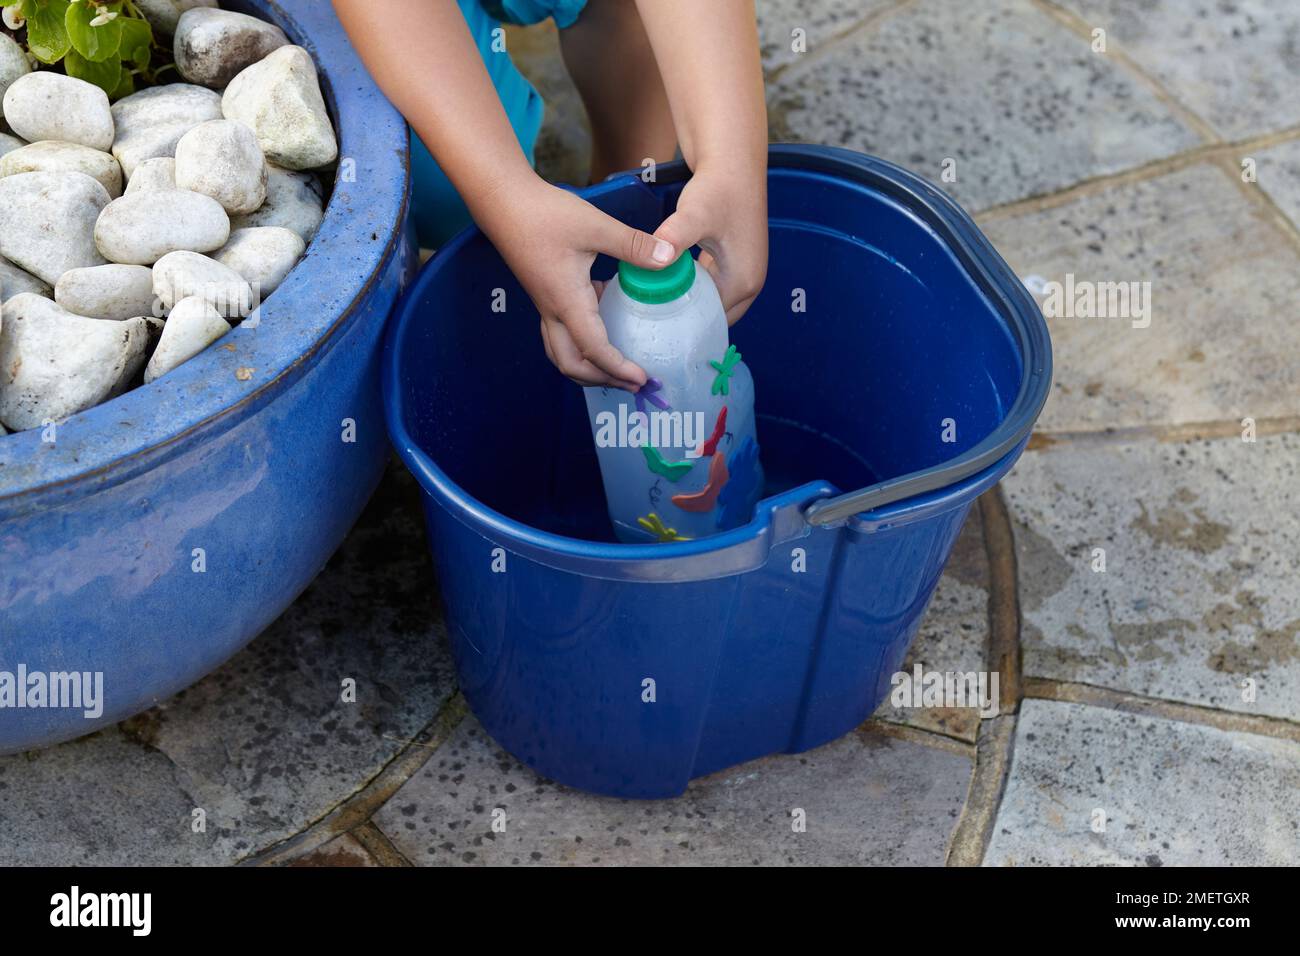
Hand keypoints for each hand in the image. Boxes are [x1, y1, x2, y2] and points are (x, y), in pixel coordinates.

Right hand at [475, 175, 675, 388]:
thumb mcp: (595, 227)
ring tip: (619, 366)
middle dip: (602, 380)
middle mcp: (553, 311)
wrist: (503, 200)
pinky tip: (607, 320)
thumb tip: (668, 258)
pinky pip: (562, 331)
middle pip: (572, 365)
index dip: (618, 368)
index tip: (643, 379)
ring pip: (563, 352)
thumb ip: (633, 245)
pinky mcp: (545, 293)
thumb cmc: (544, 213)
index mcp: (566, 301)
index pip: (594, 349)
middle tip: (634, 383)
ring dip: (589, 367)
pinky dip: (584, 341)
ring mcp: (546, 304)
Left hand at [652, 163, 767, 324]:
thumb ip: (675, 237)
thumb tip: (658, 257)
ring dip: (689, 306)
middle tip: (651, 322)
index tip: (653, 327)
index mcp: (743, 282)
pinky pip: (712, 289)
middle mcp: (749, 283)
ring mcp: (743, 272)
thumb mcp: (694, 215)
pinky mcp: (734, 261)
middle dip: (687, 321)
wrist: (732, 162)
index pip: (711, 322)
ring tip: (656, 310)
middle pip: (714, 318)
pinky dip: (693, 291)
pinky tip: (668, 287)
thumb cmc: (717, 188)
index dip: (684, 326)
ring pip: (712, 303)